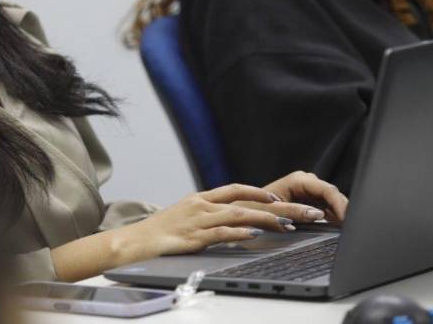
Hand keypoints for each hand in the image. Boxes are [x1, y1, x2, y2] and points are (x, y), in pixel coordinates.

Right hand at [122, 184, 296, 260]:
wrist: (132, 242)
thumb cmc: (158, 233)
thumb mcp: (184, 218)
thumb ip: (205, 217)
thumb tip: (229, 222)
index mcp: (200, 198)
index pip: (236, 189)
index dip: (259, 192)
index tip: (278, 198)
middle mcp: (201, 205)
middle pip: (245, 201)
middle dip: (276, 206)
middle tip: (300, 212)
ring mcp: (198, 220)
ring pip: (239, 214)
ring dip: (266, 219)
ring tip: (288, 224)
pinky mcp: (193, 237)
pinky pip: (221, 232)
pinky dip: (240, 232)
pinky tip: (255, 234)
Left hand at [260, 171, 348, 223]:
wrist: (246, 212)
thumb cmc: (254, 209)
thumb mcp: (273, 212)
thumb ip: (295, 212)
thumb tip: (318, 214)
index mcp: (299, 180)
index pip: (327, 190)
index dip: (340, 204)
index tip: (347, 219)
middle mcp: (306, 182)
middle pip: (332, 194)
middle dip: (343, 209)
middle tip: (352, 227)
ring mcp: (308, 191)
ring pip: (332, 201)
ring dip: (340, 213)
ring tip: (349, 228)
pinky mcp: (309, 201)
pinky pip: (327, 207)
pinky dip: (334, 216)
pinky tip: (339, 225)